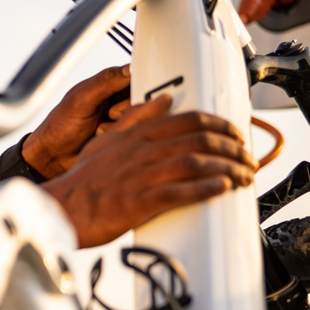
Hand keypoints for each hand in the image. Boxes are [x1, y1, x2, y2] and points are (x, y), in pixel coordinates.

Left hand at [22, 65, 131, 177]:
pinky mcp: (122, 135)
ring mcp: (120, 119)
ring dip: (122, 124)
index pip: (136, 77)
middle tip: (109, 115)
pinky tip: (103, 138)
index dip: (138, 86)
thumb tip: (130, 67)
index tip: (131, 96)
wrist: (52, 158)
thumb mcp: (81, 100)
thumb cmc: (60, 127)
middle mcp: (116, 99)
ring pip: (141, 117)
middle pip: (142, 99)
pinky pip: (135, 133)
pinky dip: (121, 136)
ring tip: (99, 128)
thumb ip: (106, 82)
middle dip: (127, 110)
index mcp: (107, 84)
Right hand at [41, 95, 256, 247]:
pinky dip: (204, 189)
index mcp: (136, 135)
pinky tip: (222, 189)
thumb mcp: (106, 140)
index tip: (236, 134)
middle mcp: (141, 151)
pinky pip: (178, 192)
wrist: (61, 209)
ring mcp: (140, 176)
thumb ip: (135, 118)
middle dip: (231, 148)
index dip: (220, 125)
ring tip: (244, 176)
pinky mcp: (138, 202)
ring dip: (226, 169)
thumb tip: (163, 100)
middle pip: (198, 141)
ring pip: (194, 164)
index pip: (187, 120)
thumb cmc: (84, 181)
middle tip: (248, 158)